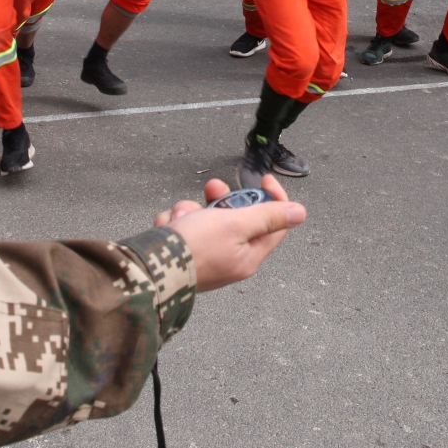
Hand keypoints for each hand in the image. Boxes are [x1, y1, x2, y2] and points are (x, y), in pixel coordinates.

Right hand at [157, 176, 305, 293]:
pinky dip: (175, 223)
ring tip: (181, 217)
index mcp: (248, 257)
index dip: (272, 198)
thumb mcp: (236, 224)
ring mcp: (204, 257)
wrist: (148, 269)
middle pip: (237, 218)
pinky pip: (183, 228)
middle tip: (214, 189)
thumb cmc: (193, 247)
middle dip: (222, 200)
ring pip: (205, 219)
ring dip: (192, 210)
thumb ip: (267, 217)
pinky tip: (168, 228)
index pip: (274, 225)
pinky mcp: (181, 254)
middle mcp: (229, 259)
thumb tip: (300, 213)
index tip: (263, 178)